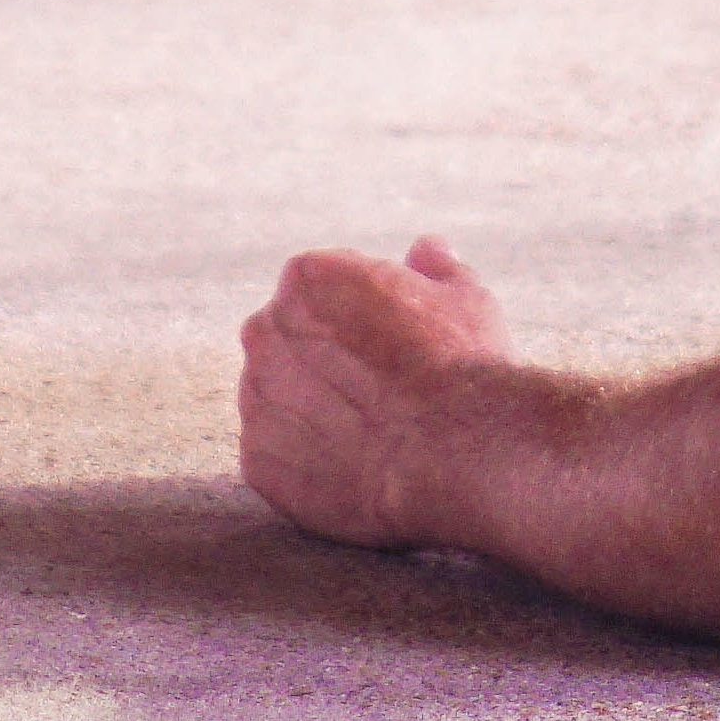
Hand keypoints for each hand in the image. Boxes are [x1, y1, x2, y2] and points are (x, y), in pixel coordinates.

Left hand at [239, 237, 511, 551]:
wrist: (458, 451)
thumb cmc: (460, 365)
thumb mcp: (463, 296)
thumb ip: (433, 268)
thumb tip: (426, 251)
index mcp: (307, 278)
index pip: (315, 290)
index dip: (355, 320)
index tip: (388, 345)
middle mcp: (267, 330)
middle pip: (285, 342)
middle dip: (320, 362)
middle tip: (375, 391)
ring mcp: (256, 398)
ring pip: (275, 400)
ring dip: (308, 412)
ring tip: (366, 434)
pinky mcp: (259, 460)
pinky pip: (272, 456)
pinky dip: (302, 463)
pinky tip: (349, 469)